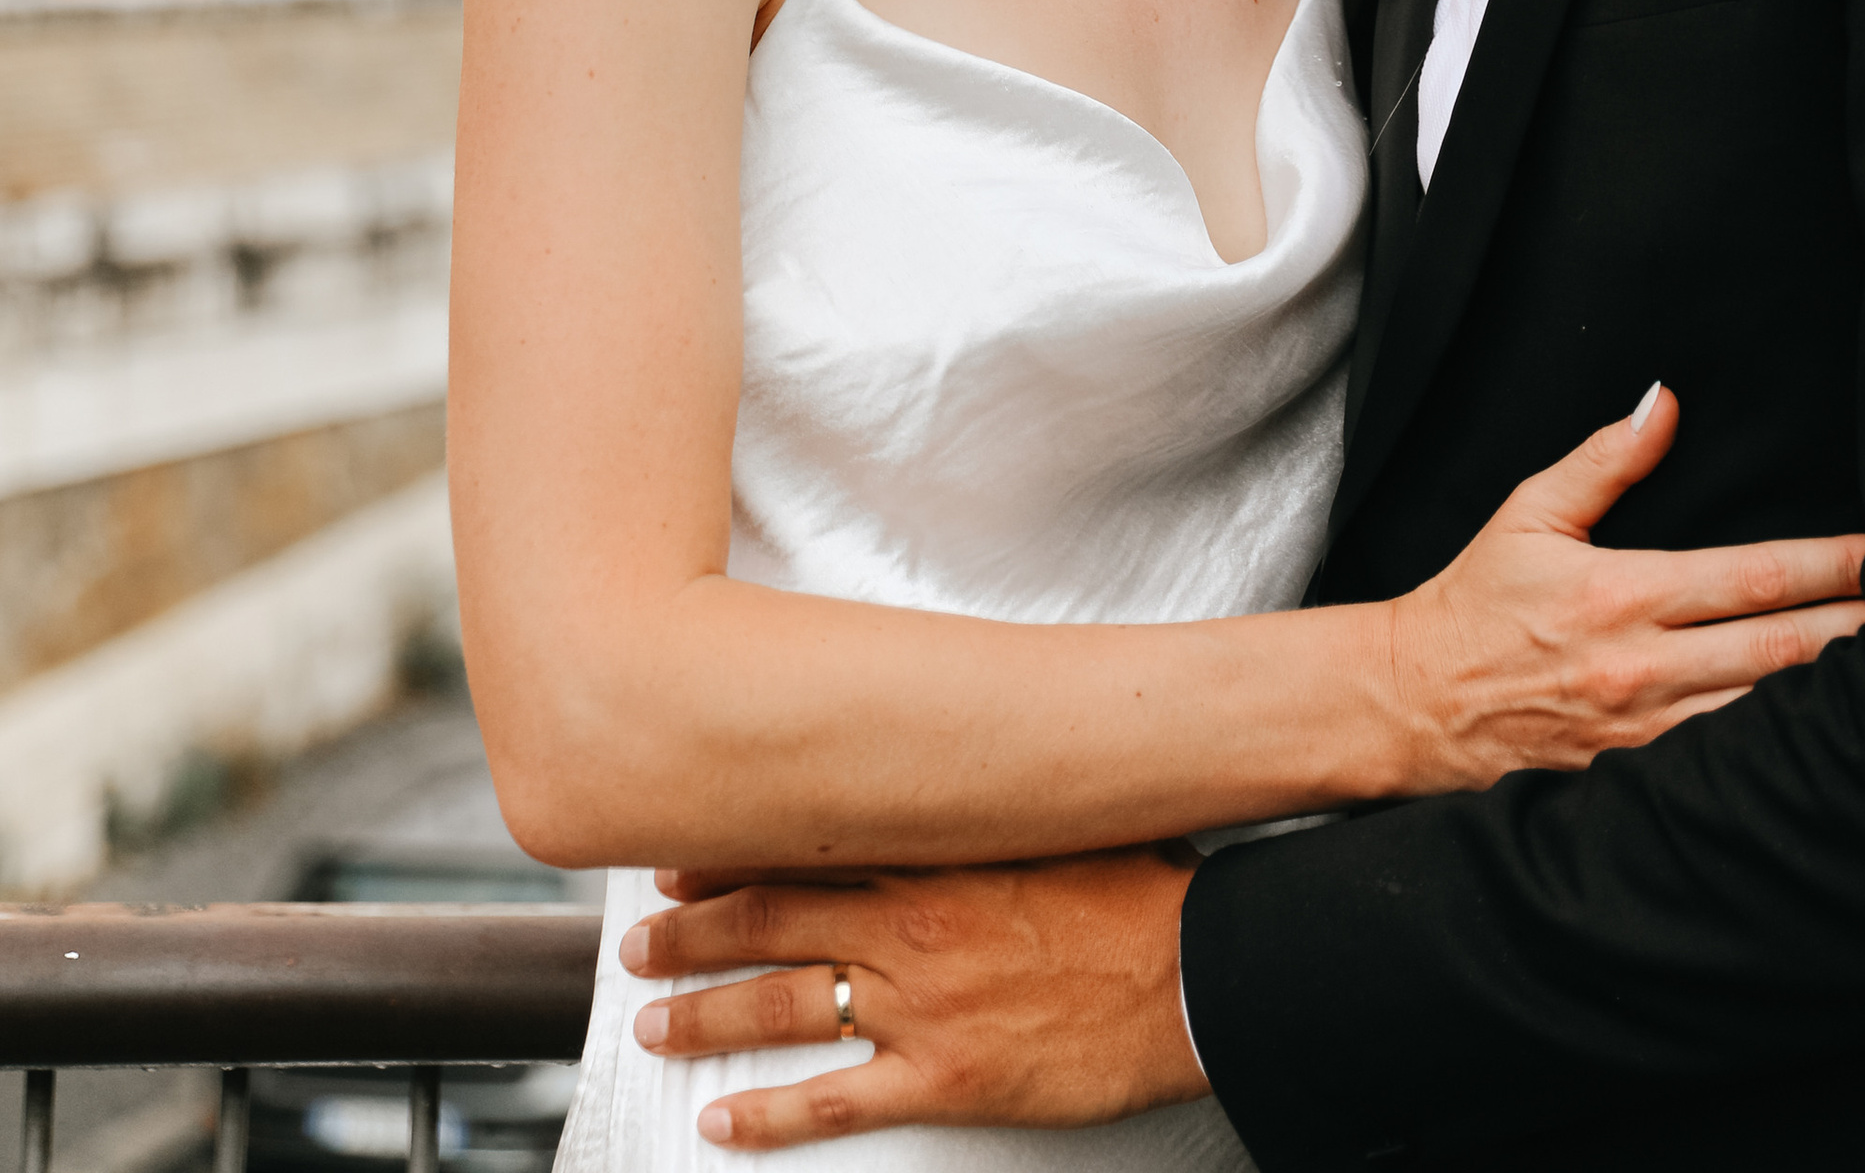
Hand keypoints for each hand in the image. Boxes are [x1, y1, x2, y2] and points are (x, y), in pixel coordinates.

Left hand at [621, 848, 1202, 1142]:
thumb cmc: (1138, 892)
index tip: (679, 852)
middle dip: (693, 932)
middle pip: (772, 922)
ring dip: (705, 1015)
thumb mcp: (1054, 820)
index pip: (805, 844)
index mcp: (936, 852)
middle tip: (638, 939)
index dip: (731, 851)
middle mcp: (911, 922)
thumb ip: (985, 806)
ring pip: (783, 1006)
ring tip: (650, 1024)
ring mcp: (921, 1006)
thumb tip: (947, 775)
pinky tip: (722, 1120)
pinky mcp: (944, 1080)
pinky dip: (769, 1114)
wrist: (1194, 970)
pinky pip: (834, 1102)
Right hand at [1382, 381, 1864, 789]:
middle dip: (1864, 634)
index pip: (1755, 576)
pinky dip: (1783, 756)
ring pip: (1767, 721)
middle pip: (1783, 653)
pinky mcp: (1633, 784)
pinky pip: (1726, 771)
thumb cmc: (1475, 601)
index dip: (1833, 565)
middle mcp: (1642, 667)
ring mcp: (1643, 737)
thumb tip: (1666, 400)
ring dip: (1838, 703)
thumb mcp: (1530, 511)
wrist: (1412, 703)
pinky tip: (1833, 748)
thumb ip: (1607, 458)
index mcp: (1624, 592)